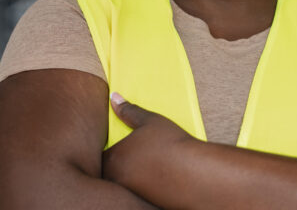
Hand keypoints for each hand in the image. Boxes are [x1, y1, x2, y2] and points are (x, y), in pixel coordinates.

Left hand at [102, 93, 197, 207]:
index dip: (108, 150)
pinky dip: (143, 185)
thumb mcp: (149, 121)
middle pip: (109, 171)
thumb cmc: (171, 145)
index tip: (118, 146)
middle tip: (131, 157)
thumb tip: (113, 97)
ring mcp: (132, 193)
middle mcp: (118, 180)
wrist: (197, 174)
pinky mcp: (146, 202)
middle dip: (117, 165)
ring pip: (123, 183)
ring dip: (130, 176)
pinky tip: (156, 178)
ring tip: (145, 167)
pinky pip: (138, 192)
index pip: (99, 156)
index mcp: (114, 159)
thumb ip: (128, 110)